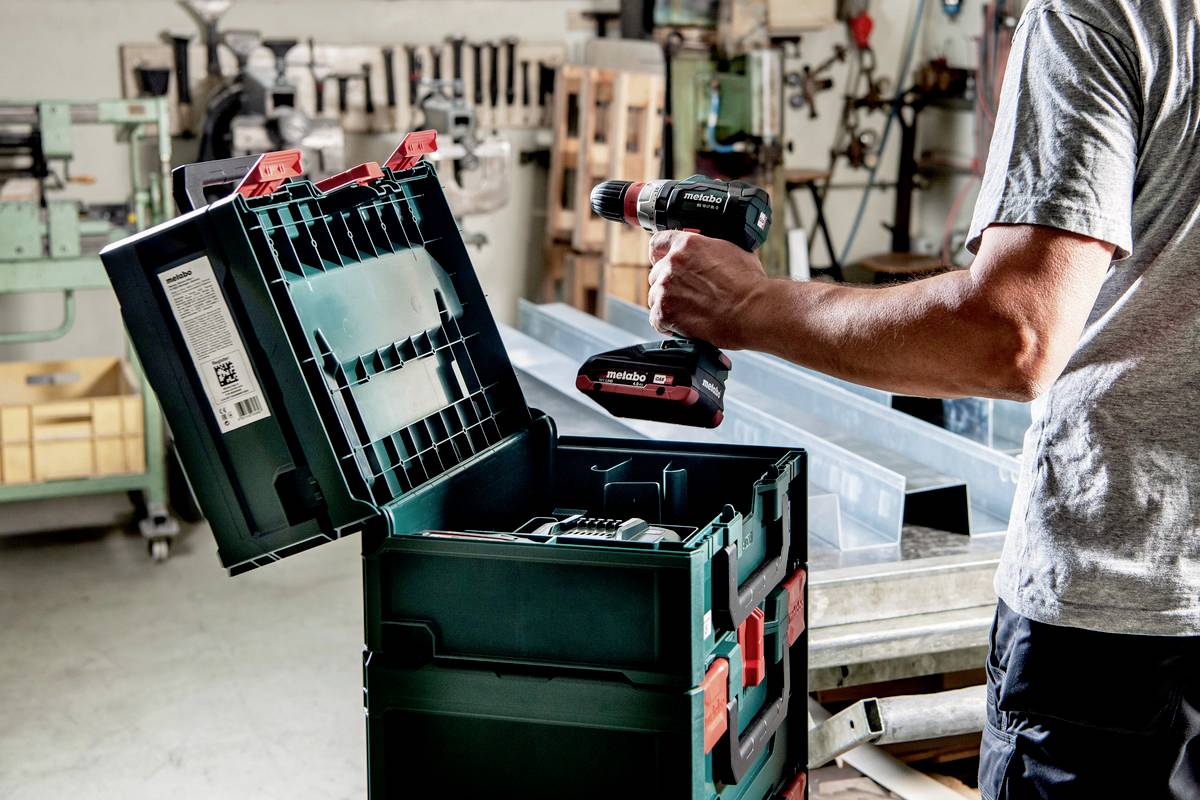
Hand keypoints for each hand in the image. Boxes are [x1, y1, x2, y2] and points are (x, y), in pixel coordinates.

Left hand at [648, 230, 768, 347]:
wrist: (752, 311)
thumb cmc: (749, 284)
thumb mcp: (734, 250)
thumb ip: (712, 247)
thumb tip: (714, 249)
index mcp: (687, 245)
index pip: (658, 243)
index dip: (661, 254)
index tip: (663, 260)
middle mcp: (672, 264)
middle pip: (657, 273)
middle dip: (669, 282)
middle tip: (687, 293)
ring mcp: (666, 289)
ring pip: (655, 296)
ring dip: (668, 302)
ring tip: (689, 310)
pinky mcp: (665, 313)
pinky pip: (657, 318)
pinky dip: (668, 323)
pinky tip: (683, 324)